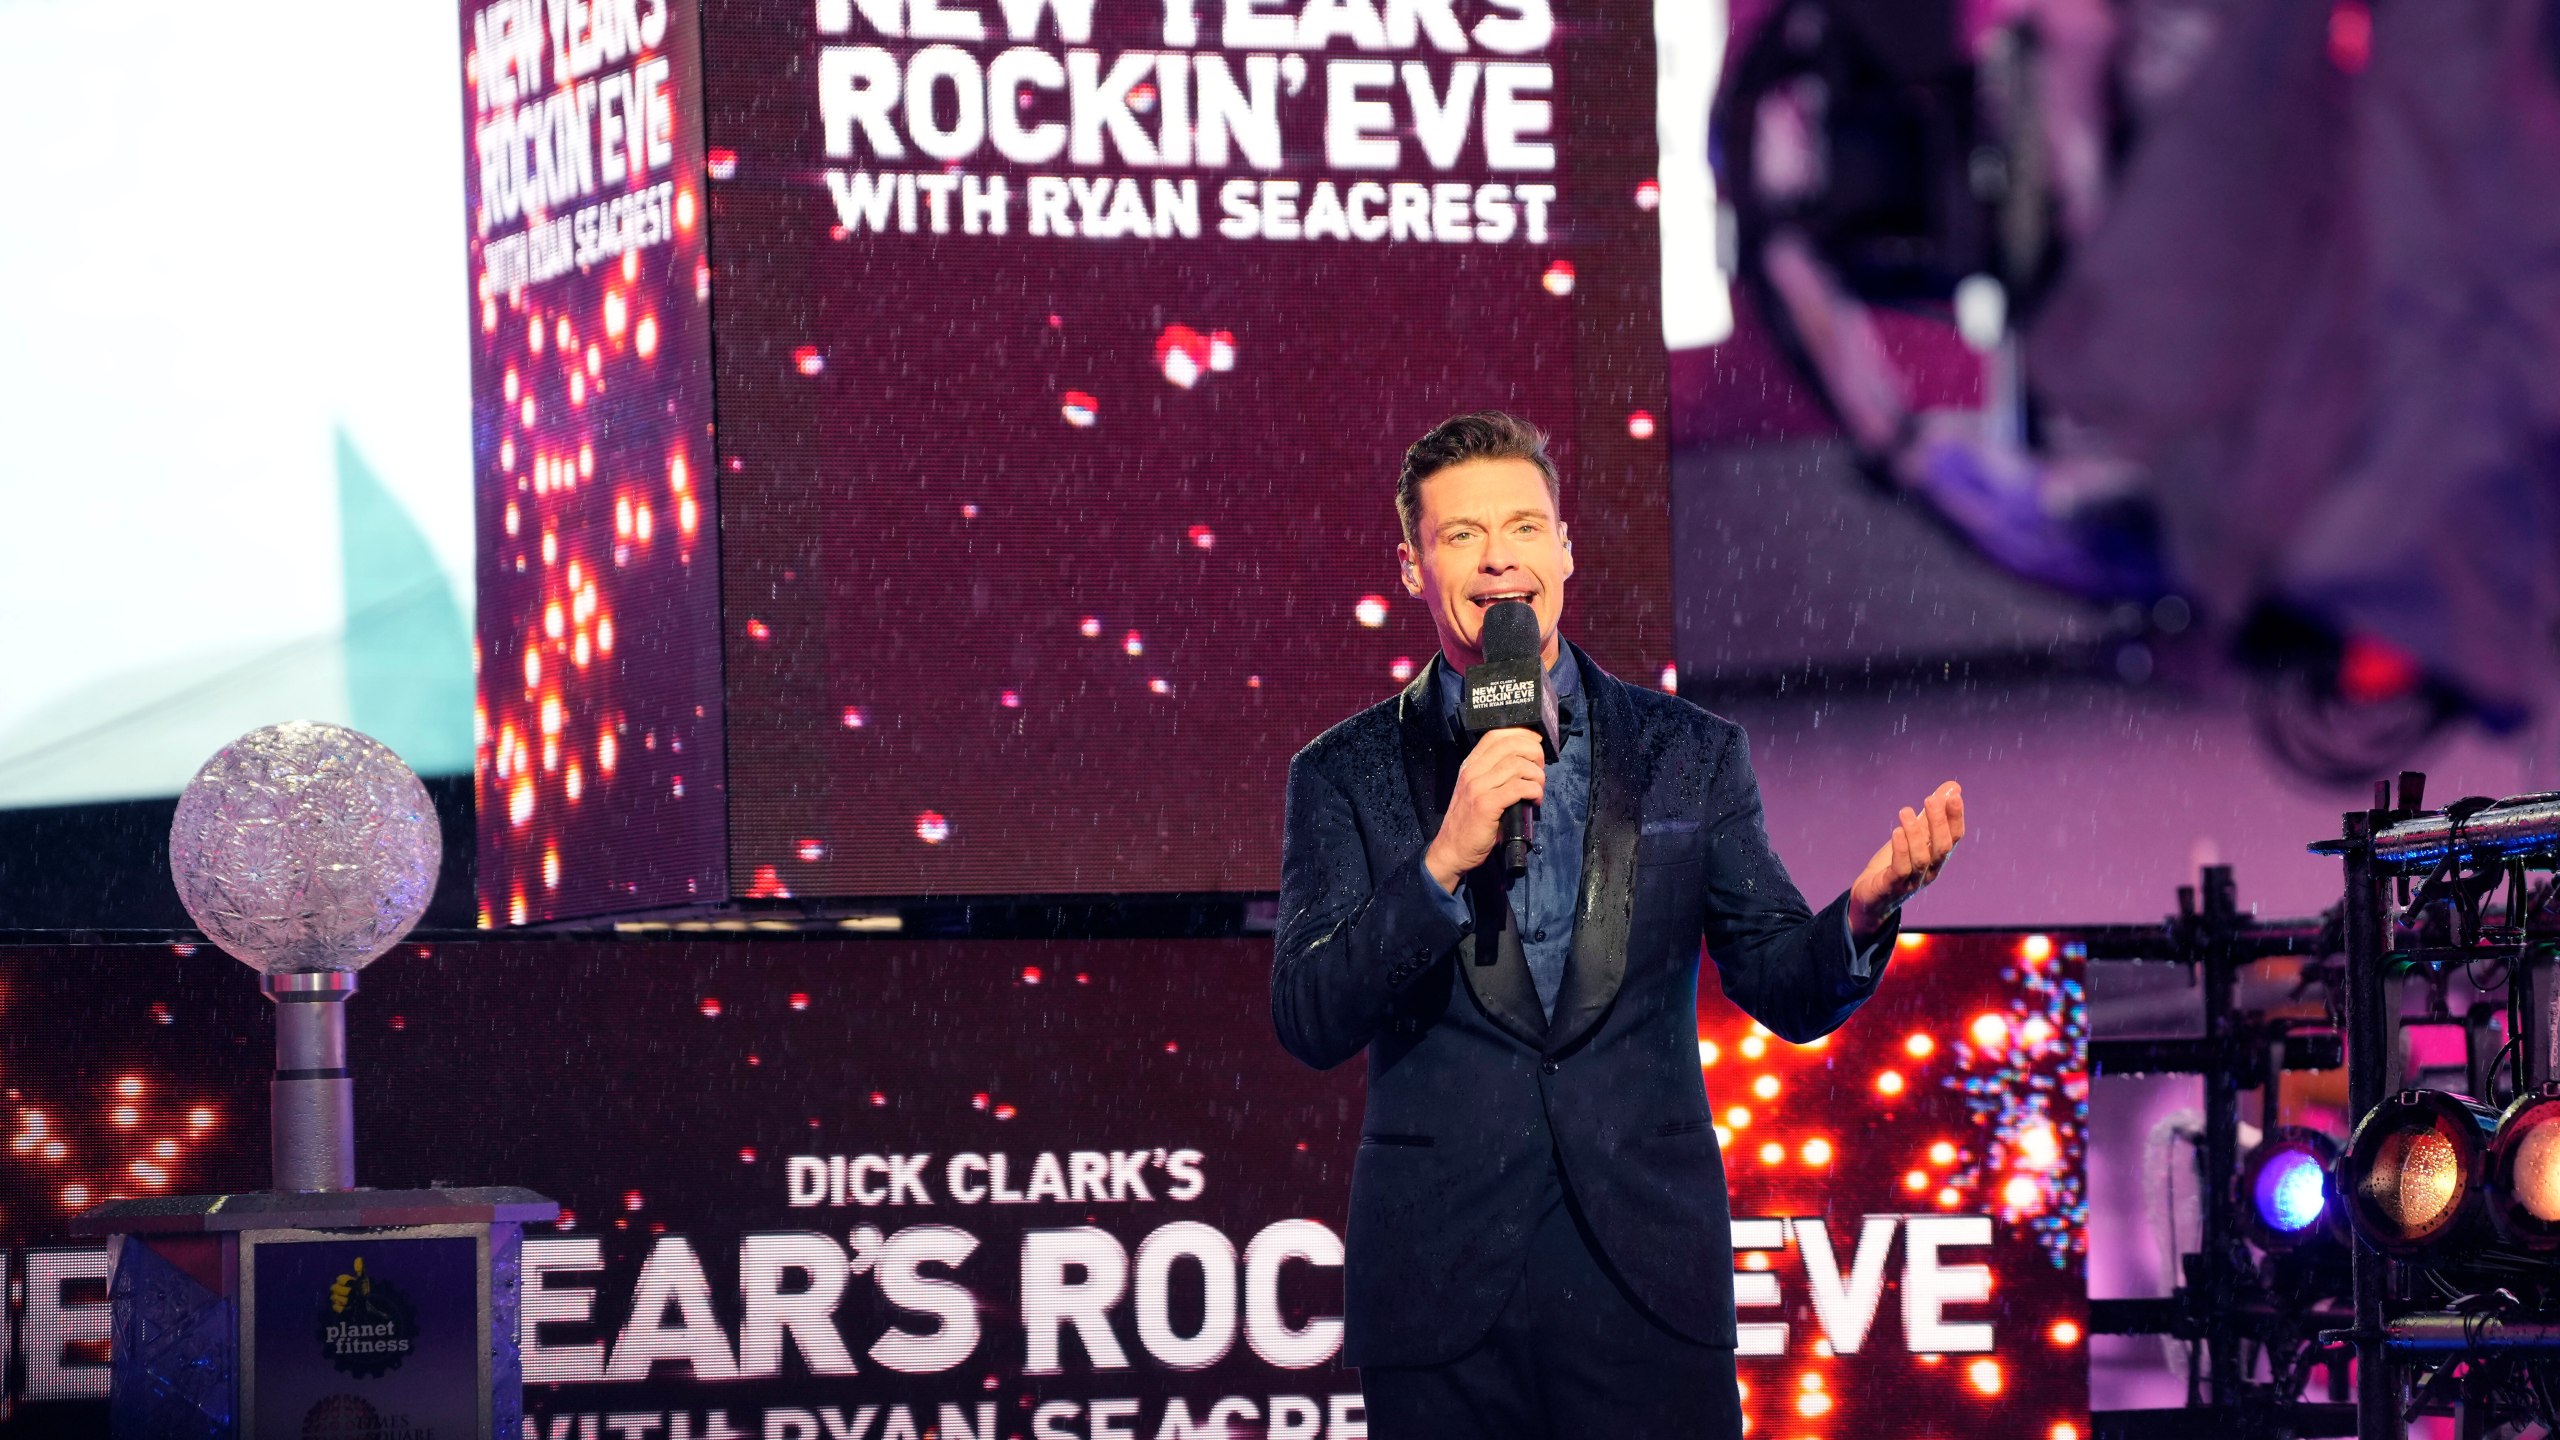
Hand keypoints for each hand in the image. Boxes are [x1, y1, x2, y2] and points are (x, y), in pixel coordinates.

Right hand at [1425, 728, 1547, 892]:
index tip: (1536, 744)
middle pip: (1511, 745)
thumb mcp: (1476, 791)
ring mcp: (1478, 787)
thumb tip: (1526, 764)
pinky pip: (1518, 787)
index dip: (1521, 734)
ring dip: (1537, 776)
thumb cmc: (1469, 823)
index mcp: (1470, 765)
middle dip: (1535, 754)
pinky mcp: (1486, 805)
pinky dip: (1534, 791)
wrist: (1452, 849)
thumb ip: (1494, 775)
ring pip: (1518, 765)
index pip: (1496, 735)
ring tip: (1538, 789)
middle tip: (1540, 770)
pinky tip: (1534, 800)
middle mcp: (1472, 772)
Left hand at [1848, 781, 1964, 939]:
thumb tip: (1953, 787)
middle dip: (1938, 823)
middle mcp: (1930, 871)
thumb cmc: (1894, 864)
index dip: (1956, 818)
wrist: (1870, 899)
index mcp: (1937, 858)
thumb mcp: (1913, 836)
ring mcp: (1912, 881)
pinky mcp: (1891, 887)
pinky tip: (1896, 832)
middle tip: (1930, 799)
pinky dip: (1901, 850)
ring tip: (1906, 812)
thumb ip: (1931, 814)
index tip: (1954, 796)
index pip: (1954, 838)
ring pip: (1921, 858)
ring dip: (1915, 833)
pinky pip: (1900, 869)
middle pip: (1942, 848)